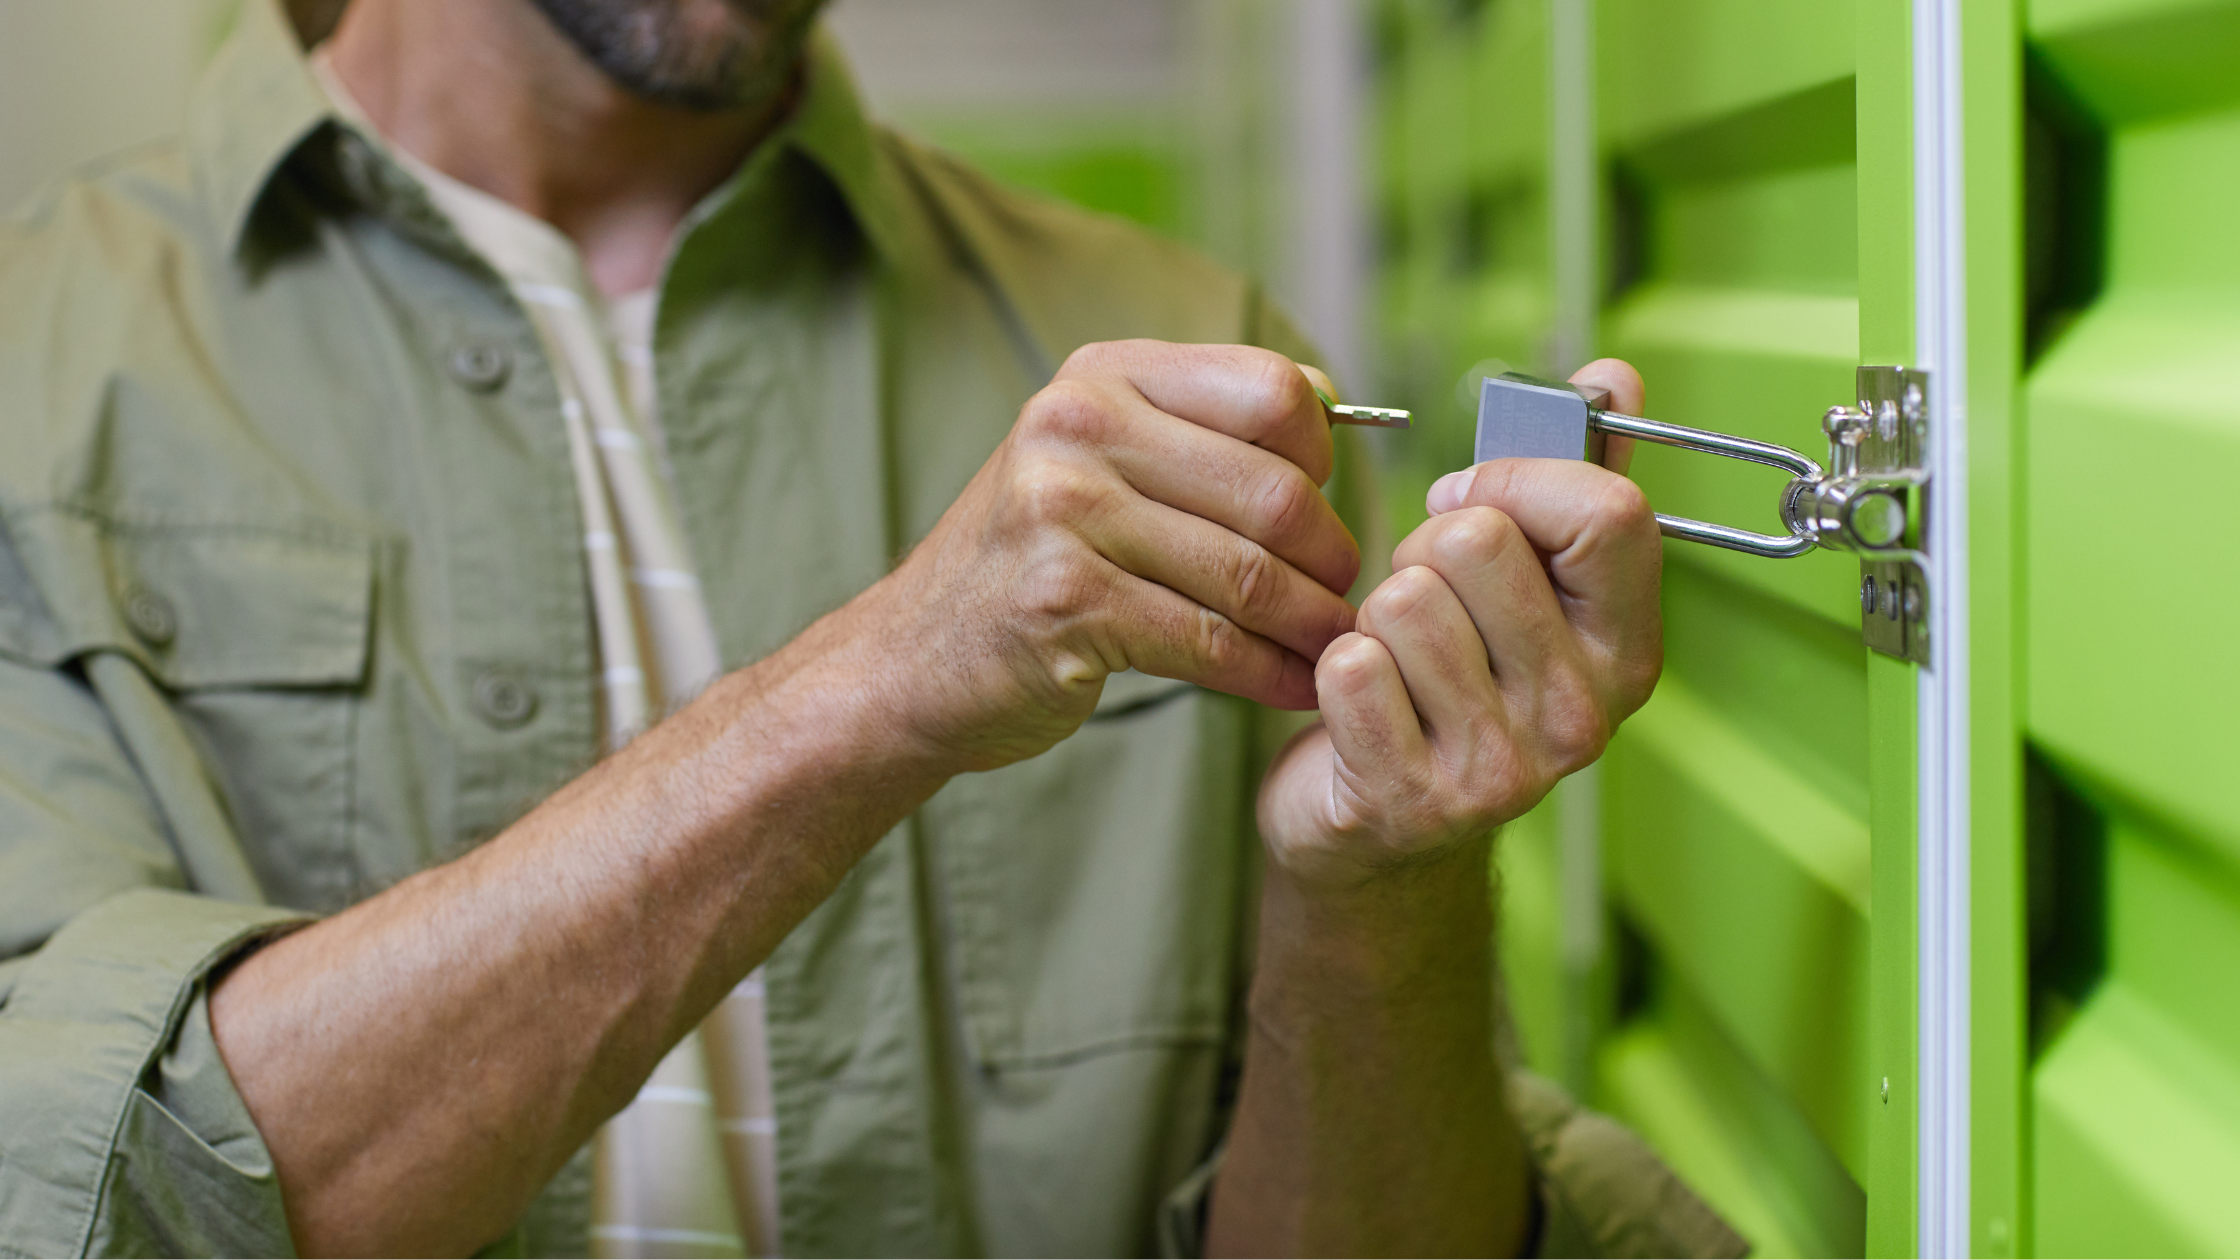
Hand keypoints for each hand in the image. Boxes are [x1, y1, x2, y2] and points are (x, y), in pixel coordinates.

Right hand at [851, 340, 1361, 772]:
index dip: (1322, 460)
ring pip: (1249, 573)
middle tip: (1344, 600)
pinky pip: (1209, 641)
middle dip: (1329, 559)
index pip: (1271, 389)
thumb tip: (1333, 409)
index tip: (1322, 512)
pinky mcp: (1065, 601)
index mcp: (1103, 377)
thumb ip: (1199, 429)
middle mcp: (1078, 426)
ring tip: (1332, 649)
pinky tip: (1289, 687)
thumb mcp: (1097, 461)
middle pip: (1273, 491)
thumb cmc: (1033, 561)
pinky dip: (1266, 673)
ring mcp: (1063, 511)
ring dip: (1311, 625)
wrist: (914, 657)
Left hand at [1256, 359, 1662, 892]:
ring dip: (1374, 619)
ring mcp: (1502, 767)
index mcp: (1628, 648)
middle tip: (1424, 609)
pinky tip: (1358, 709)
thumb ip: (1570, 478)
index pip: (1608, 512)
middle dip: (1423, 554)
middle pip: (1479, 543)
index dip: (1517, 481)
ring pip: (1403, 600)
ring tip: (1394, 662)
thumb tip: (1613, 376)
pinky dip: (1332, 671)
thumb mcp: (1529, 587)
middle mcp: (1583, 715)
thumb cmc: (1450, 686)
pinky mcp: (1410, 798)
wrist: (1379, 835)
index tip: (1473, 504)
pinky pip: (1348, 666)